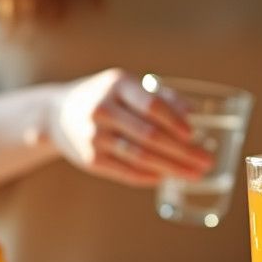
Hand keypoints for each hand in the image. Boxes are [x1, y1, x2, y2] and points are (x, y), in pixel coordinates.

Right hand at [47, 68, 212, 186]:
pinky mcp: (91, 160)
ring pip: (141, 157)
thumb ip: (159, 96)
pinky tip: (166, 177)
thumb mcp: (126, 85)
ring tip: (193, 174)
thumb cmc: (103, 97)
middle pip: (150, 135)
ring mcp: (94, 137)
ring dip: (172, 168)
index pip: (152, 106)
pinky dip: (150, 176)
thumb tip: (193, 113)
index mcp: (116, 85)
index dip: (176, 122)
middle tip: (205, 161)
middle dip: (183, 152)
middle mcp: (102, 109)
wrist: (56, 114)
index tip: (194, 135)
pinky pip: (127, 172)